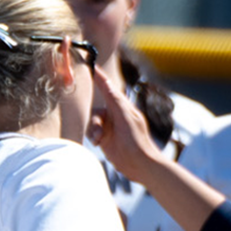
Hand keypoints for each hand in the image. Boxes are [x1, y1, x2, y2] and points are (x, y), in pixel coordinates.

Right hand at [86, 65, 171, 185]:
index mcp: (123, 107)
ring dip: (94, 130)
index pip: (109, 89)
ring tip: (99, 140)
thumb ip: (114, 99)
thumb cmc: (137, 140)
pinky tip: (98, 143)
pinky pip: (92, 133)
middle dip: (95, 121)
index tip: (91, 66)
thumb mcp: (125, 117)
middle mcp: (115, 116)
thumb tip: (106, 82)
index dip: (99, 78)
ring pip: (93, 122)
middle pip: (97, 110)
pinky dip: (93, 137)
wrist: (140, 164)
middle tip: (98, 132)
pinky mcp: (105, 139)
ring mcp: (110, 128)